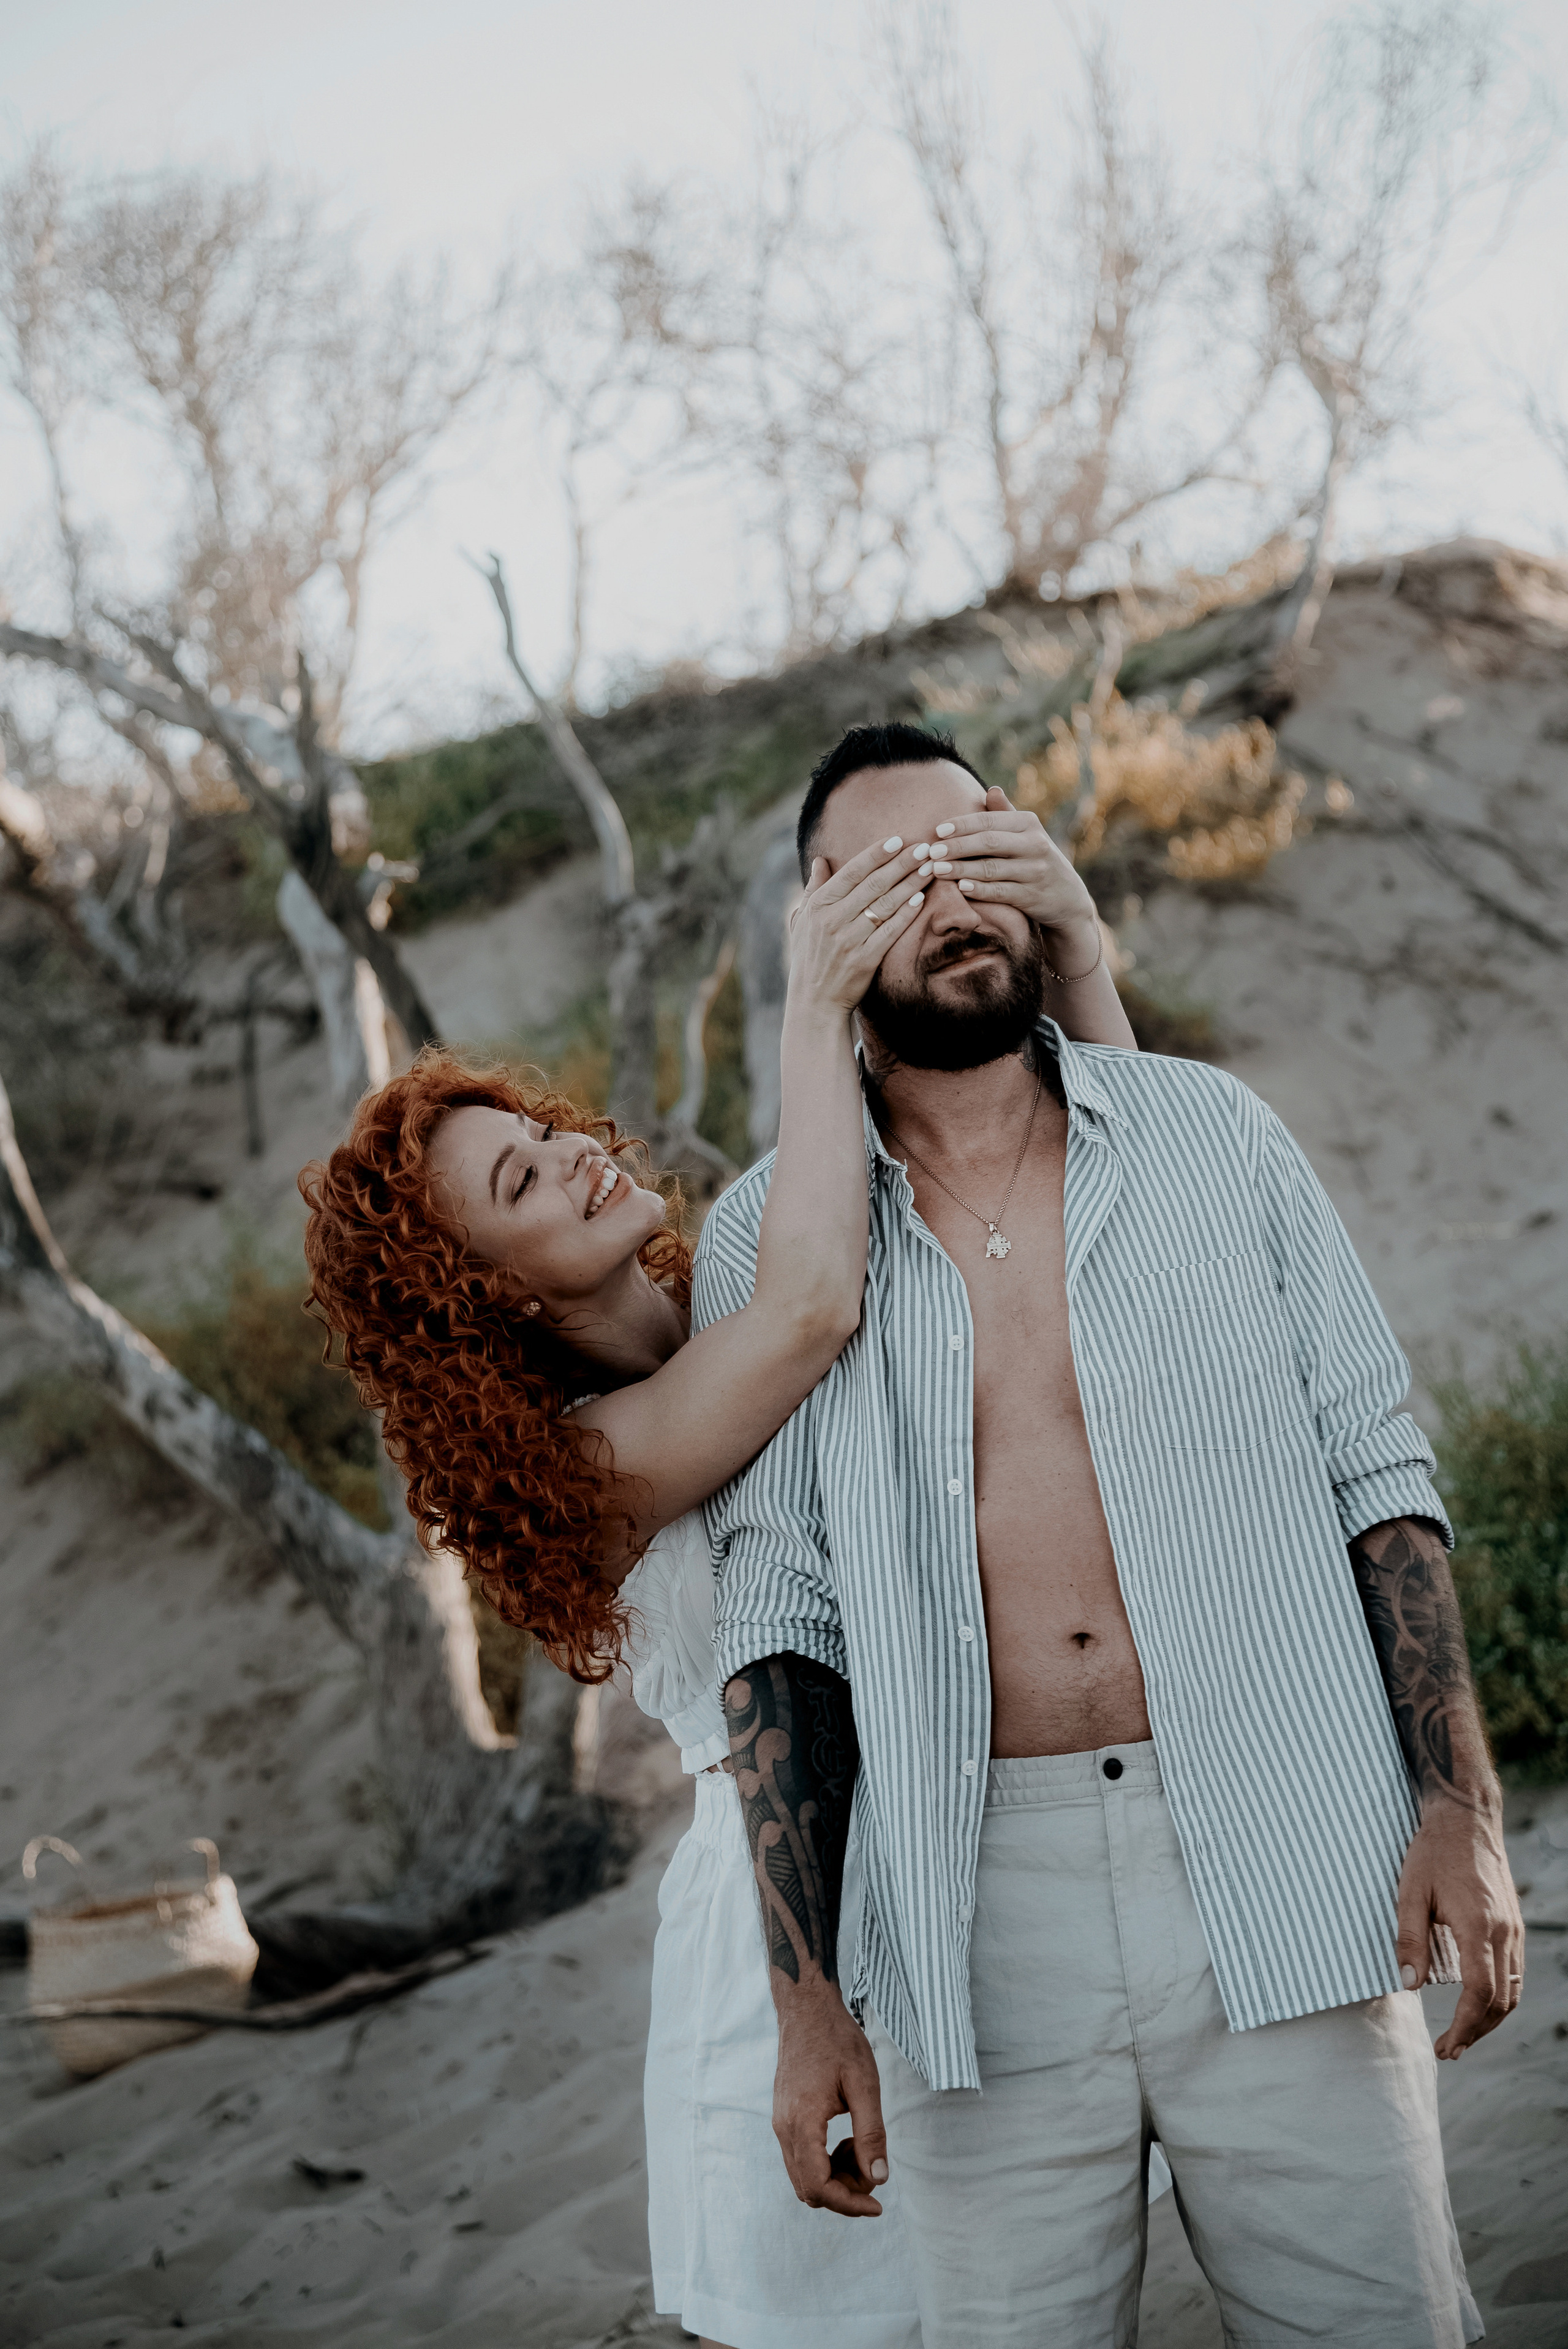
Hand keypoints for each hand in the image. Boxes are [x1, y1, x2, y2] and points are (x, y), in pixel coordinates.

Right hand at [773, 1978, 888, 2216]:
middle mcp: (784, 2129)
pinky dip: (825, 2162)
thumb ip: (871, 2134)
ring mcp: (780, 2123)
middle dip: (845, 2192)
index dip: (850, 2204)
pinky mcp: (783, 2118)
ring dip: (836, 2177)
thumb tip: (879, 2180)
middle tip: (872, 2165)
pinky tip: (845, 2136)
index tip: (878, 2205)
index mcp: (802, 2122)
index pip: (820, 2187)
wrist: (806, 2008)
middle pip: (810, 2189)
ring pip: (804, 2177)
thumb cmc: (838, 2040)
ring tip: (860, 2144)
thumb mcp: (864, 2083)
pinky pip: (801, 2158)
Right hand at [786, 833, 928, 1013]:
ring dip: (911, 883)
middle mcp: (832, 920)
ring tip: (929, 867)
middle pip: (874, 884)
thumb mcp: (802, 921)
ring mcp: (849, 940)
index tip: (898, 839)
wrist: (814, 1001)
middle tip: (924, 847)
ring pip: (886, 904)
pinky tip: (921, 898)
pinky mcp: (865, 959)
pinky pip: (890, 931)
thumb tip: (819, 860)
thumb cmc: (809, 958)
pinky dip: (906, 913)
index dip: (876, 854)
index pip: (852, 871)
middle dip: (902, 863)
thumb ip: (813, 889)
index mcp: (818, 905)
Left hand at [916, 785, 1100, 974]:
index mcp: (1029, 823)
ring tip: (936, 869)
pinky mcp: (1032, 896)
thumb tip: (991, 790)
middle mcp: (1035, 844)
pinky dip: (980, 889)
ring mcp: (1034, 871)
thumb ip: (1006, 814)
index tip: (938, 830)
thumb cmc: (1035, 859)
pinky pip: (1001, 892)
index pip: (990, 821)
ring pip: (992, 869)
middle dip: (957, 846)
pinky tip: (961, 887)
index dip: (962, 825)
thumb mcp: (1026, 834)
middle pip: (989, 843)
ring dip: (961, 869)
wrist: (1067, 897)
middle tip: (931, 851)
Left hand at [1396, 1791, 1523, 2057]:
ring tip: (1462, 2035)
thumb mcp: (1410, 1891)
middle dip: (1477, 2032)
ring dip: (1490, 2018)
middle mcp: (1503, 1932)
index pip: (1480, 1993)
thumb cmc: (1432, 1852)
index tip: (1445, 2046)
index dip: (1464, 2027)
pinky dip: (1499, 1995)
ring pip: (1512, 1989)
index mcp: (1478, 1926)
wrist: (1465, 1819)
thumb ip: (1409, 1939)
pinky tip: (1478, 2003)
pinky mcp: (1513, 1923)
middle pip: (1500, 2000)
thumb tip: (1408, 1984)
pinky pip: (1513, 1971)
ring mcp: (1513, 1928)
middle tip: (1449, 2050)